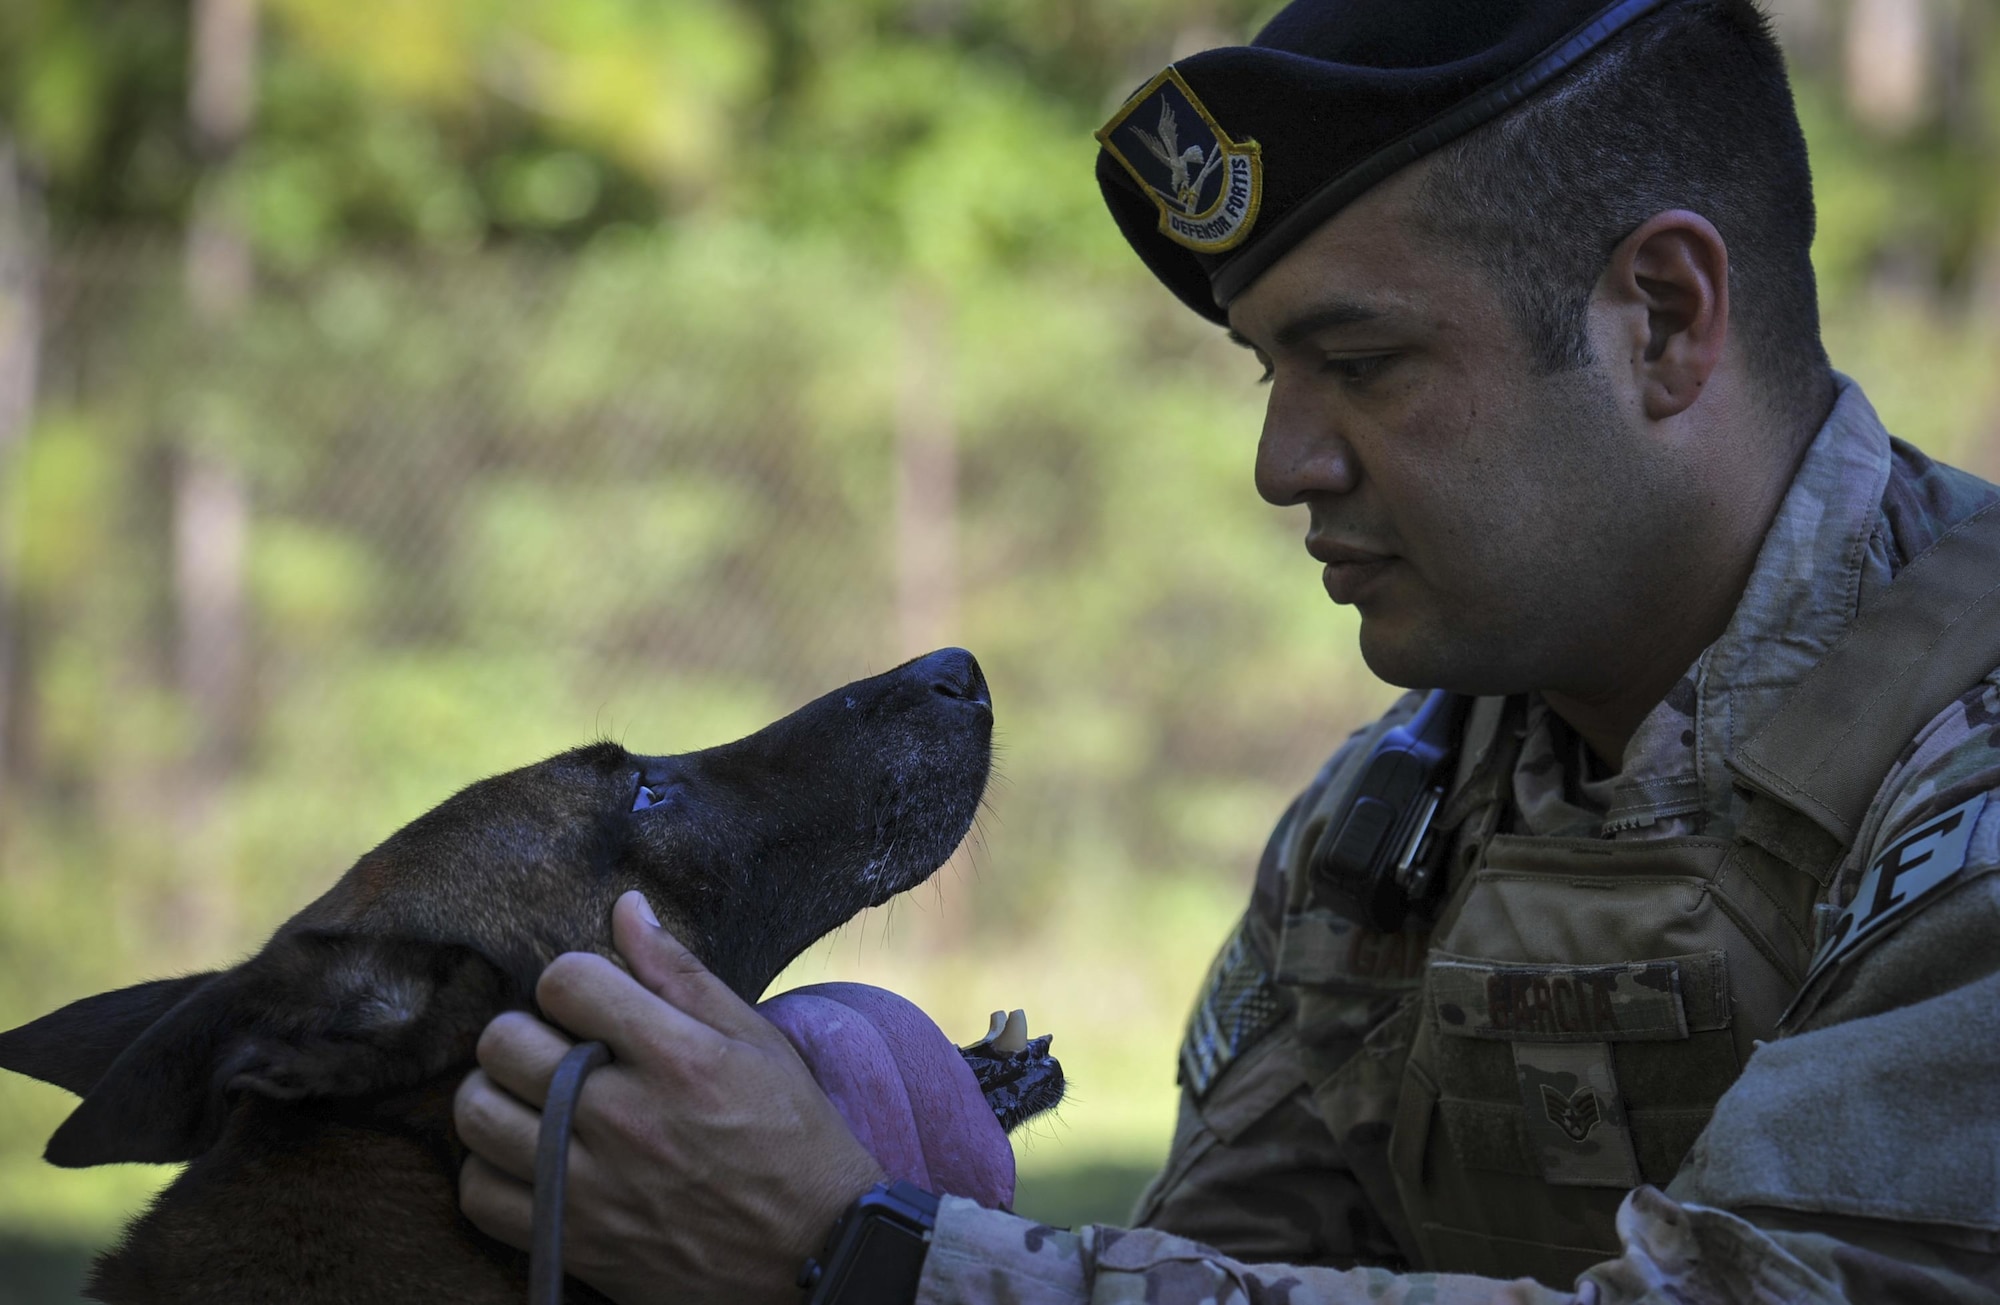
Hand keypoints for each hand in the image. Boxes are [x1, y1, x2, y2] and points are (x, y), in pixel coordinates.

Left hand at [455, 891, 885, 1304]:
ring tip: (531, 1096)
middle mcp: (625, 1118)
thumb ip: (682, 974)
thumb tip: (626, 906)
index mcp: (678, 1059)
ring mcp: (592, 1185)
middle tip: (553, 1045)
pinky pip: (479, 1193)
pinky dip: (490, 1168)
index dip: (570, 979)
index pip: (566, 982)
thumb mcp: (755, 1041)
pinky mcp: (574, 1241)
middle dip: (524, 1030)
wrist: (814, 1252)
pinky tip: (526, 1155)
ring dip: (495, 1094)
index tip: (588, 999)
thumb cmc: (791, 1136)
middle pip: (504, 1042)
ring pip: (477, 1114)